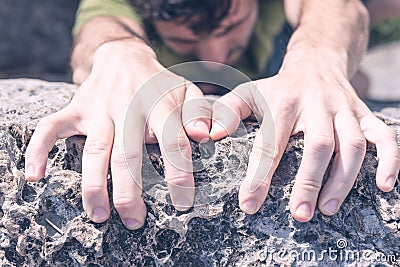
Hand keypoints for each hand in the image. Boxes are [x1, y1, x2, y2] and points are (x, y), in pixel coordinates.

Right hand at [24, 41, 210, 228]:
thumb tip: (203, 136)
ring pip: (94, 151)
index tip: (182, 203)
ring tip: (99, 217)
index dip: (179, 175)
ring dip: (94, 186)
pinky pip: (50, 128)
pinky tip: (35, 175)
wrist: (125, 56)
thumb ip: (199, 112)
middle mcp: (127, 108)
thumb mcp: (187, 91)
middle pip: (127, 155)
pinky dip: (38, 150)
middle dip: (130, 193)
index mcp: (159, 105)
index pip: (172, 143)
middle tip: (134, 221)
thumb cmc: (160, 83)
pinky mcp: (75, 109)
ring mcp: (98, 109)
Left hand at [210, 68, 399, 221]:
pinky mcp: (365, 115)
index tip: (250, 204)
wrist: (315, 63)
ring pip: (352, 145)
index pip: (270, 143)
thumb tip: (209, 135)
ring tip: (327, 208)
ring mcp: (344, 110)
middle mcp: (317, 105)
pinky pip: (385, 137)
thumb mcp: (247, 93)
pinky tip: (385, 185)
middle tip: (299, 214)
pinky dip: (390, 160)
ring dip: (343, 179)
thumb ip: (226, 112)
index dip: (259, 176)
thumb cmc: (276, 88)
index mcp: (284, 102)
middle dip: (308, 181)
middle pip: (317, 145)